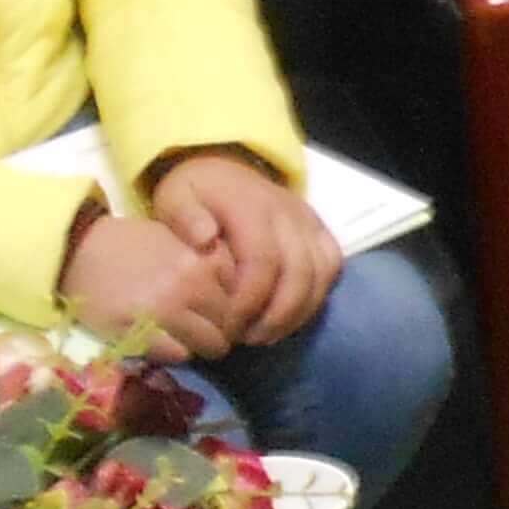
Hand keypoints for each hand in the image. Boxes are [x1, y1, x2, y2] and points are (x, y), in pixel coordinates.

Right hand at [61, 213, 241, 360]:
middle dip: (221, 331)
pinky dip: (175, 353)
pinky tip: (163, 341)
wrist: (78, 250)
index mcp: (204, 260)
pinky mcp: (140, 332)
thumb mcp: (179, 241)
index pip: (244, 298)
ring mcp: (165, 309)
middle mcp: (190, 284)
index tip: (221, 312)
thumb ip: (212, 264)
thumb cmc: (131, 245)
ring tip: (184, 337)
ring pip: (210, 345)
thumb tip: (243, 295)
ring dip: (201, 346)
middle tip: (203, 330)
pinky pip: (178, 355)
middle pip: (230, 325)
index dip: (235, 309)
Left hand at [149, 153, 344, 345]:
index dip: (250, 300)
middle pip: (298, 273)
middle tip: (249, 339)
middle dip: (276, 315)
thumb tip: (204, 239)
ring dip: (298, 312)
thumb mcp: (175, 197)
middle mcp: (289, 213)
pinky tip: (291, 317)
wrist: (225, 169)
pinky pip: (332, 267)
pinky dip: (317, 297)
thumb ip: (184, 217)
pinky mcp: (321, 231)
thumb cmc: (197, 193)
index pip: (262, 261)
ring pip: (321, 274)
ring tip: (267, 335)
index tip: (229, 326)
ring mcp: (309, 222)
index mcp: (251, 206)